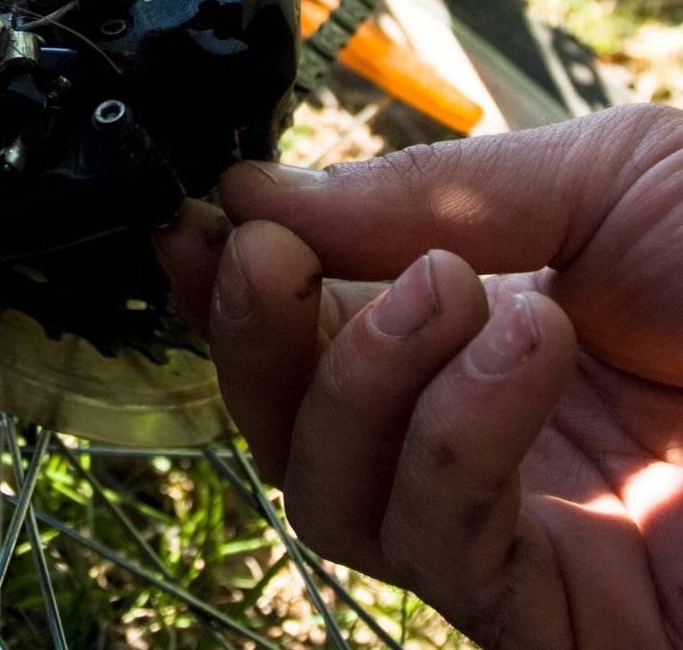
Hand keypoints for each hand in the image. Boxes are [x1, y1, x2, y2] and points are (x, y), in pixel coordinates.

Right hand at [156, 105, 682, 649]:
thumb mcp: (595, 178)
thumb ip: (421, 195)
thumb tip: (254, 192)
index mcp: (482, 325)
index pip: (311, 322)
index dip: (230, 279)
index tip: (189, 221)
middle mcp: (482, 432)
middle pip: (288, 422)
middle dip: (248, 333)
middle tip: (258, 254)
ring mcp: (521, 531)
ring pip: (333, 496)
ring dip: (354, 376)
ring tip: (450, 293)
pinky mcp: (564, 620)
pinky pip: (438, 548)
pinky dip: (450, 432)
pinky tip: (518, 343)